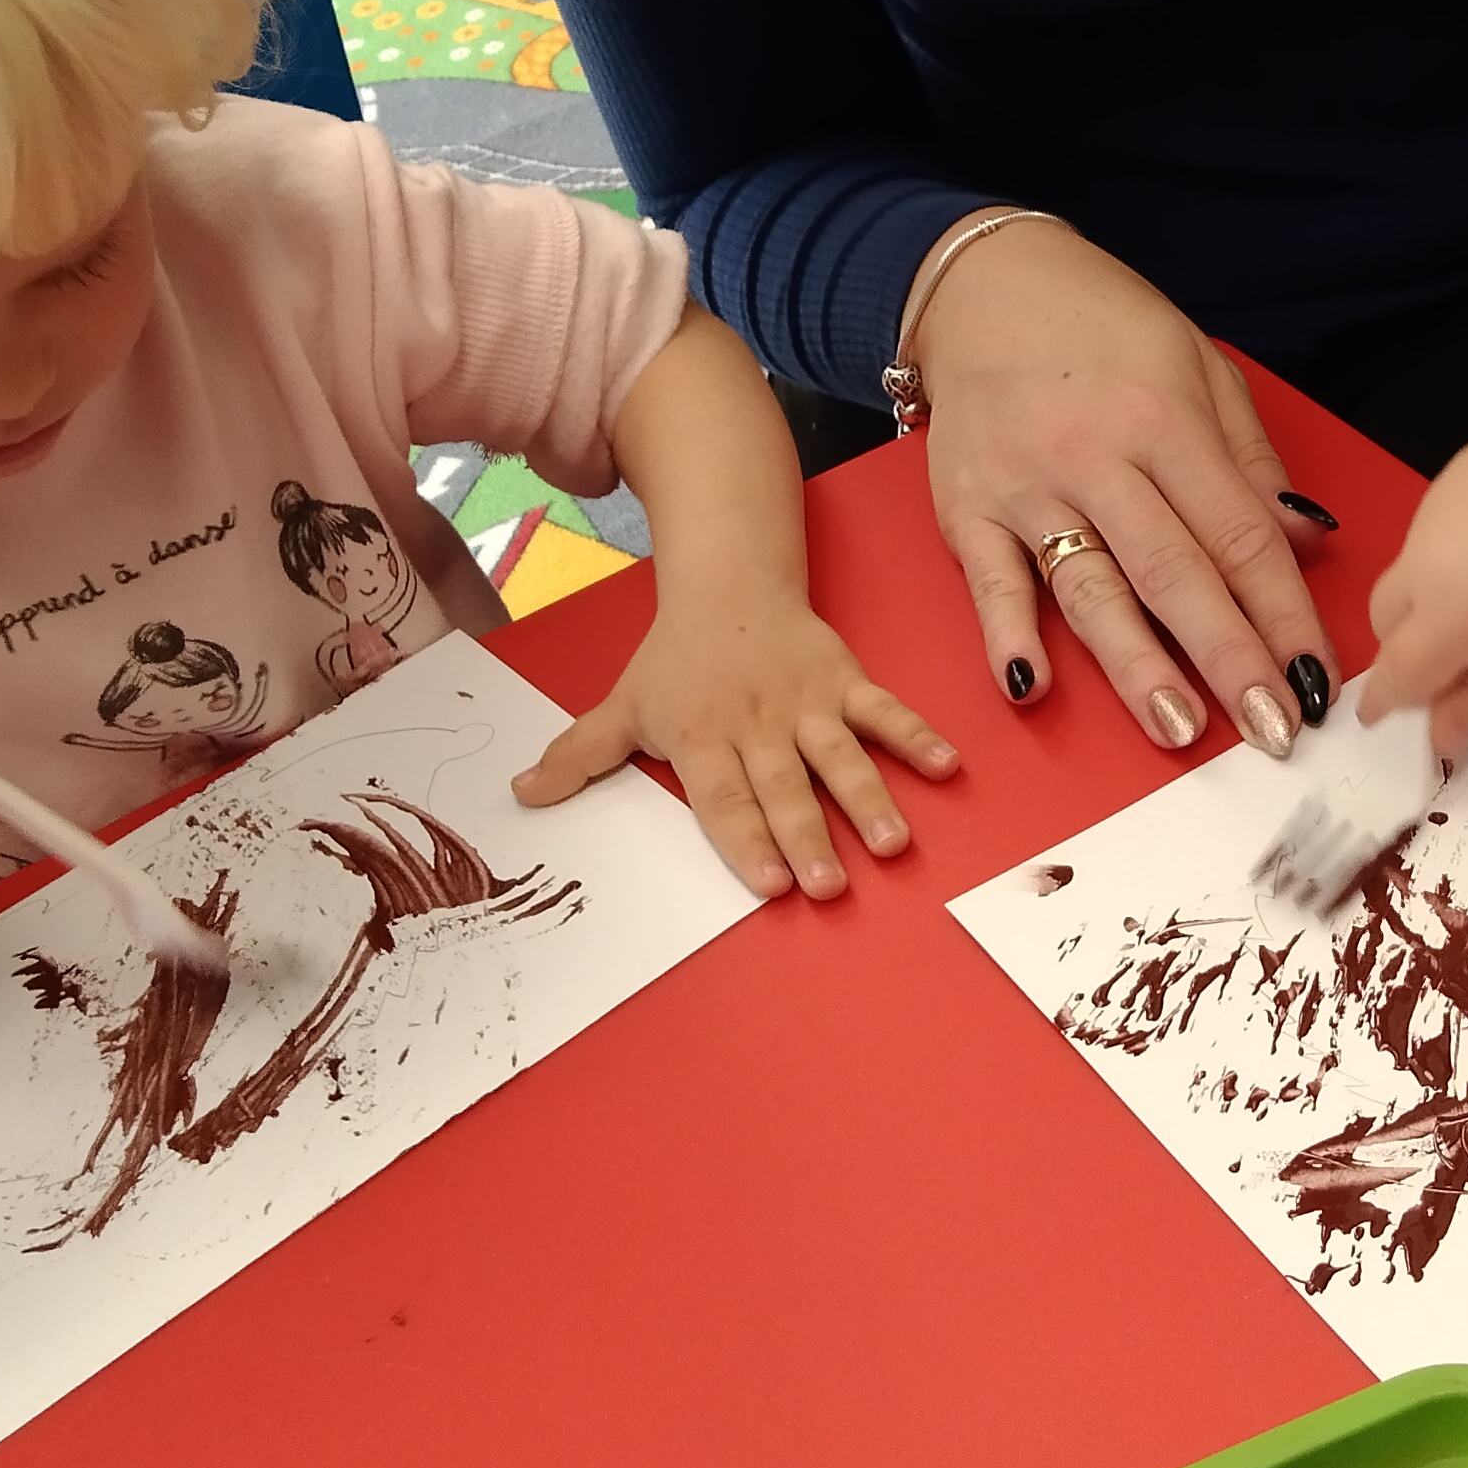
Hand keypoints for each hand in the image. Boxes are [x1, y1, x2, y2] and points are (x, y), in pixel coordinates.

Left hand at [514, 580, 960, 898]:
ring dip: (868, 798)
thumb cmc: (676, 657)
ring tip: (892, 843)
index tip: (767, 885)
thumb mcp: (623, 703)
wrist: (729, 580)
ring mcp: (807, 700)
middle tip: (830, 887)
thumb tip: (521, 796)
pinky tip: (946, 766)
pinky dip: (915, 735)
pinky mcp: (845, 679)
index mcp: (702, 734)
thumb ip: (578, 756)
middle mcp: (757, 721)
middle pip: (784, 785)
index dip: (745, 838)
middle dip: (807, 836)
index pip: (723, 796)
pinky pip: (884, 709)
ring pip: (840, 754)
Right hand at [913, 224, 1336, 754]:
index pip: (1239, 535)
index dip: (1283, 613)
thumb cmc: (1100, 324)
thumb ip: (1248, 459)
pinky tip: (1032, 685)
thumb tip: (1302, 539)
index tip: (1317, 678)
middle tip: (1272, 728)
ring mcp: (1026, 488)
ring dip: (1135, 665)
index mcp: (1165, 420)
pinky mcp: (966, 509)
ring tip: (1177, 727)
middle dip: (1229, 658)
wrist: (982, 282)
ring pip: (1090, 589)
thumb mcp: (1198, 364)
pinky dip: (1008, 634)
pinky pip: (992, 582)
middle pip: (1174, 573)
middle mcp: (1096, 458)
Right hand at [1367, 420, 1467, 750]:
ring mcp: (1435, 509)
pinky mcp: (1456, 475)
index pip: (1392, 672)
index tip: (1383, 718)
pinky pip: (1435, 526)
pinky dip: (1453, 548)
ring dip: (1430, 593)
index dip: (1386, 702)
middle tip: (1455, 660)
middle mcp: (1422, 558)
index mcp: (1442, 615)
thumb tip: (1439, 735)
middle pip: (1382, 617)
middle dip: (1405, 645)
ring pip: (1409, 568)